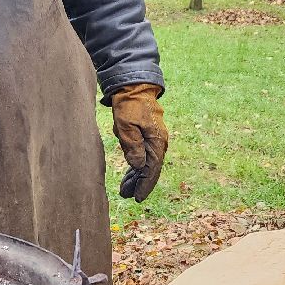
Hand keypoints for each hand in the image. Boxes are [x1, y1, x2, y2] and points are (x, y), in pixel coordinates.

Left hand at [110, 83, 167, 201]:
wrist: (134, 86)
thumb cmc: (129, 105)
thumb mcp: (126, 126)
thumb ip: (133, 147)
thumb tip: (139, 167)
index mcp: (156, 141)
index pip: (151, 169)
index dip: (144, 185)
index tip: (137, 198)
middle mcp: (159, 142)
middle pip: (151, 169)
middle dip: (140, 184)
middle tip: (127, 195)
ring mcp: (155, 138)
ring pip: (147, 163)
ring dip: (137, 176)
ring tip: (125, 188)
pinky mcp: (148, 135)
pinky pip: (144, 154)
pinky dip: (136, 165)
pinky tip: (130, 173)